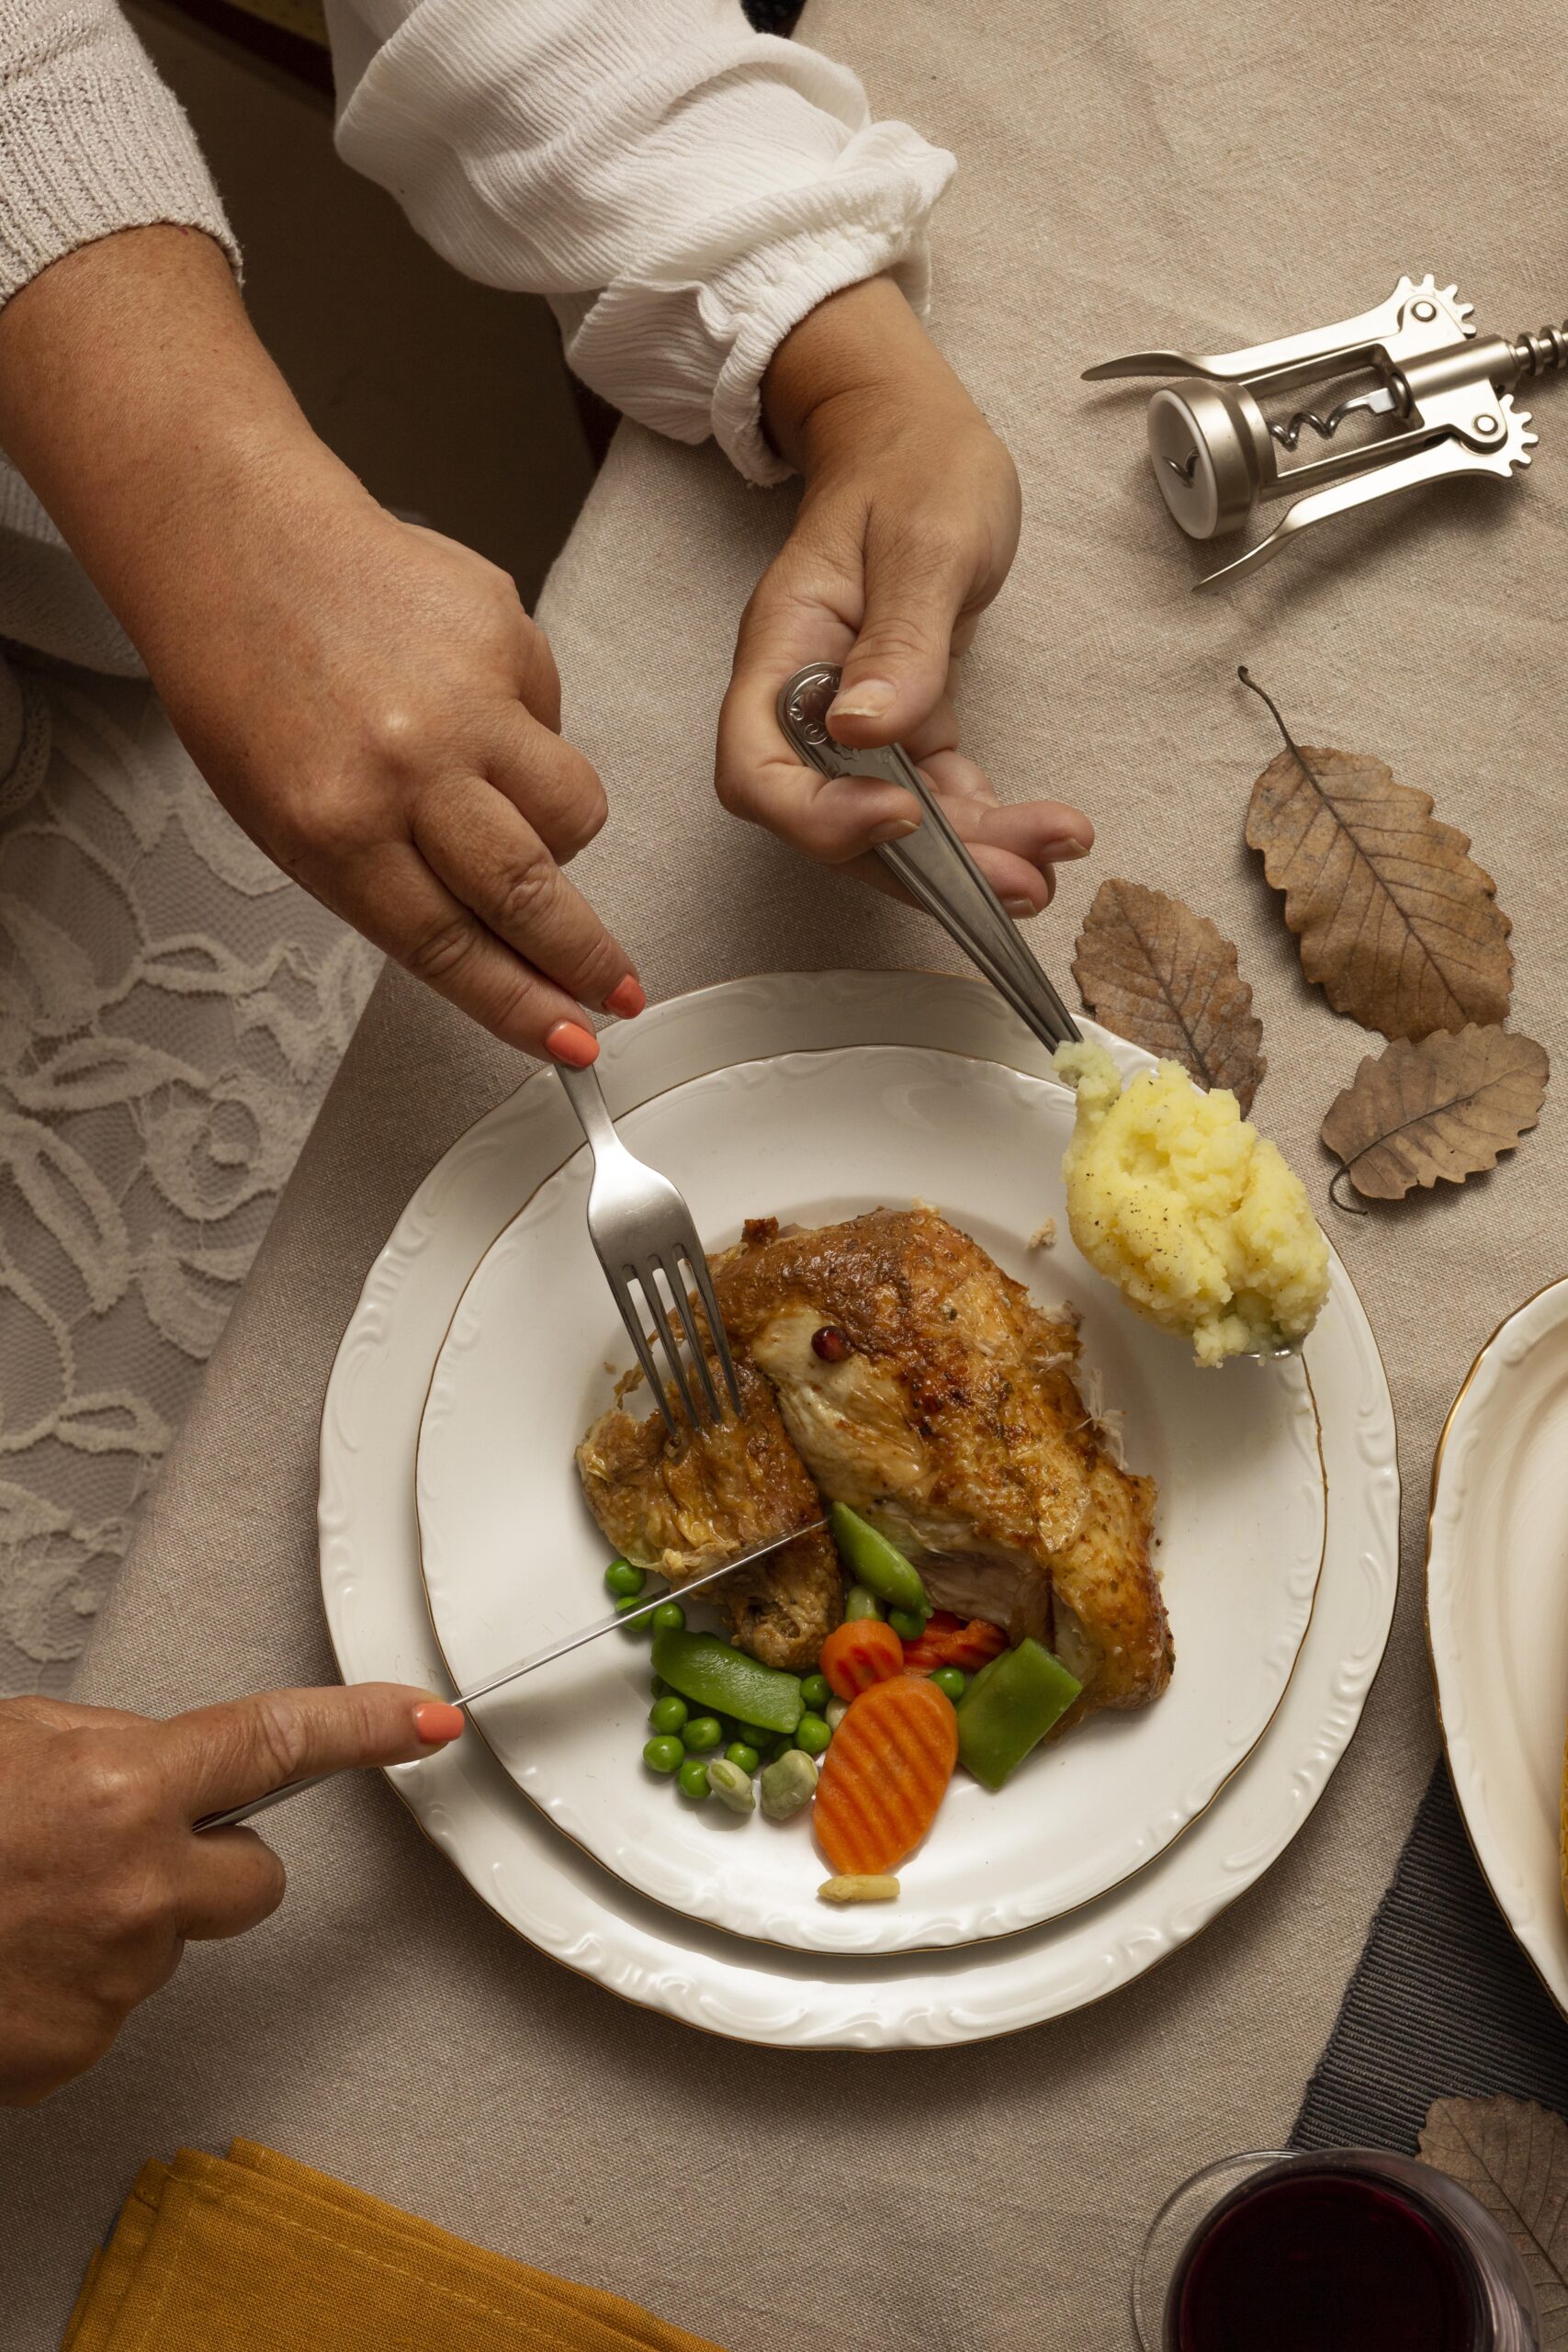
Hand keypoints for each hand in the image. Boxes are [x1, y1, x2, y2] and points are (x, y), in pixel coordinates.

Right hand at [0, 1682, 463, 2104]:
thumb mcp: (12, 1748)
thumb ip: (104, 1750)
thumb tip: (152, 1765)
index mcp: (123, 1790)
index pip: (277, 1742)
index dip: (363, 1726)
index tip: (425, 1722)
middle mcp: (138, 1888)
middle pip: (255, 1877)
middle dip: (212, 1861)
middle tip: (123, 1853)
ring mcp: (113, 1979)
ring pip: (169, 1943)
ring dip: (121, 1923)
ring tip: (23, 1906)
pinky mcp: (76, 2052)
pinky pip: (109, 2007)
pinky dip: (69, 1986)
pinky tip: (9, 1961)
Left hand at [142, 482, 640, 1064]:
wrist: (243, 549)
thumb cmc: (253, 687)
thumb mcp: (289, 823)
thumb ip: (391, 891)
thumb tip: (501, 955)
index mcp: (336, 826)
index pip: (452, 949)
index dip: (524, 1007)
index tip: (572, 1040)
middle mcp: (406, 764)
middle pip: (529, 892)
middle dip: (587, 958)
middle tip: (619, 988)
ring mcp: (465, 696)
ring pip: (573, 810)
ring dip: (562, 836)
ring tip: (515, 814)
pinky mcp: (505, 634)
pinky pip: (555, 721)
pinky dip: (526, 733)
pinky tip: (470, 705)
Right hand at [718, 276, 1091, 914]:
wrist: (918, 434)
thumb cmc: (913, 464)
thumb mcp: (924, 538)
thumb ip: (899, 638)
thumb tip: (863, 728)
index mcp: (783, 650)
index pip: (760, 773)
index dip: (820, 818)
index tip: (903, 814)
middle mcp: (807, 701)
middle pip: (833, 819)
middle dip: (919, 866)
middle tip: (1012, 882)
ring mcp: (854, 721)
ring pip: (893, 822)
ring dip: (966, 860)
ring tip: (1045, 872)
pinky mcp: (904, 724)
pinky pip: (935, 796)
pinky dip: (983, 825)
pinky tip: (1041, 835)